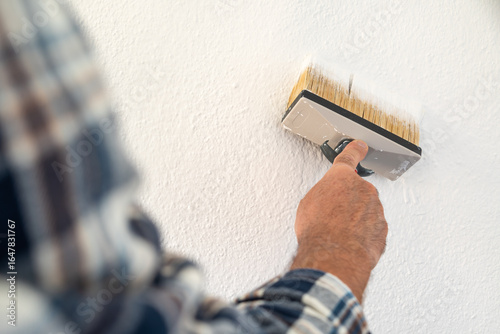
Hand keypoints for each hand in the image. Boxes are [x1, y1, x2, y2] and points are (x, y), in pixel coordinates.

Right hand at [290, 140, 386, 301]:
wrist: (334, 255)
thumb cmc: (319, 229)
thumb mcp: (308, 205)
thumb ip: (323, 195)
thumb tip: (325, 202)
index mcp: (342, 178)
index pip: (349, 158)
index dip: (355, 150)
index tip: (360, 146)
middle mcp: (363, 190)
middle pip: (357, 191)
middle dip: (348, 201)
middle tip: (332, 216)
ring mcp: (375, 210)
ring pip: (366, 211)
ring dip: (355, 220)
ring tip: (338, 234)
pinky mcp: (382, 230)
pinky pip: (372, 229)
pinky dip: (363, 235)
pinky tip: (348, 243)